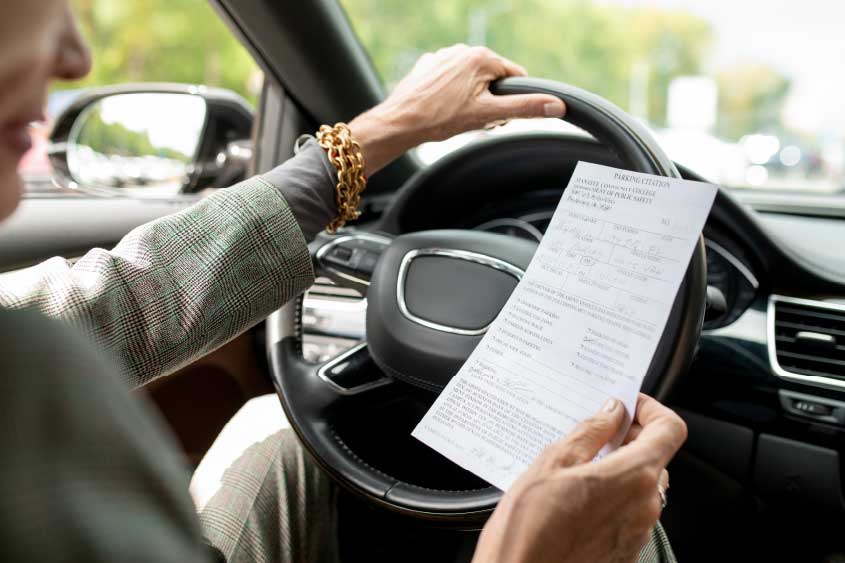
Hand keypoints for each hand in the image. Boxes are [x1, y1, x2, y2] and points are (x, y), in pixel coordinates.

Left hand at [348, 44, 565, 174]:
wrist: (400, 123)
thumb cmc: (440, 119)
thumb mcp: (488, 115)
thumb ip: (524, 108)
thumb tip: (556, 105)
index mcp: (482, 57)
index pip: (515, 76)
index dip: (512, 99)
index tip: (498, 116)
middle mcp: (462, 50)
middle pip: (492, 78)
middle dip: (490, 100)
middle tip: (474, 119)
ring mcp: (443, 57)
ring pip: (471, 79)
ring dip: (471, 97)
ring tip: (455, 116)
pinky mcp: (428, 66)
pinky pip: (450, 80)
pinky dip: (451, 94)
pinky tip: (441, 109)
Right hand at [473, 394, 685, 562]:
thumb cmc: (529, 528)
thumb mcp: (553, 462)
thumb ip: (590, 432)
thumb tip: (611, 412)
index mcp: (633, 477)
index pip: (670, 430)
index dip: (652, 410)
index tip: (628, 404)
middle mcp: (644, 507)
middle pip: (655, 457)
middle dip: (629, 439)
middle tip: (595, 432)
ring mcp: (637, 533)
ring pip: (641, 486)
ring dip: (619, 469)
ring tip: (579, 466)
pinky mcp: (624, 552)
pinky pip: (629, 514)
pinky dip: (613, 497)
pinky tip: (578, 496)